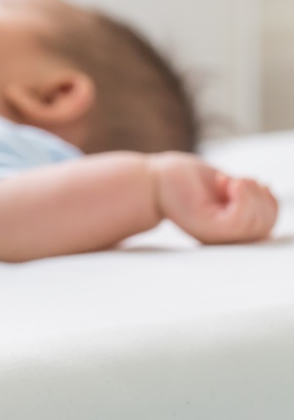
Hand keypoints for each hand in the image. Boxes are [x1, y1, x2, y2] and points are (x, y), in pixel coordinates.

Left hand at [149, 152, 276, 244]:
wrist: (151, 180)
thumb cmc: (183, 180)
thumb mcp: (222, 187)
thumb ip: (243, 197)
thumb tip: (267, 195)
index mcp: (229, 230)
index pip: (267, 224)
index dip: (269, 202)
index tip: (250, 183)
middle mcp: (222, 238)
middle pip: (266, 225)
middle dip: (261, 197)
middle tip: (238, 181)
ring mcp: (214, 236)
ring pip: (257, 224)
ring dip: (252, 194)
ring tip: (230, 181)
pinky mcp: (205, 228)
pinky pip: (240, 221)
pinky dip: (244, 197)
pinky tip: (228, 182)